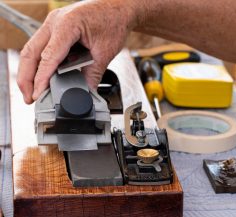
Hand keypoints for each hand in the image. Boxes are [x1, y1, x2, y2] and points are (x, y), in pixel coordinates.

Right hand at [17, 0, 138, 103]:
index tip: (37, 95)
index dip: (41, 79)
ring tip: (32, 91)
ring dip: (30, 72)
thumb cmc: (113, 21)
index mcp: (67, 24)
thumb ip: (92, 75)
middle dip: (26, 78)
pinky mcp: (56, 30)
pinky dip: (39, 64)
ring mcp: (53, 24)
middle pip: (30, 53)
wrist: (119, 7)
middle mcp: (55, 22)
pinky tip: (42, 77)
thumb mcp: (104, 53)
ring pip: (32, 50)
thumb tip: (85, 93)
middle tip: (28, 98)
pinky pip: (42, 48)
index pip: (49, 57)